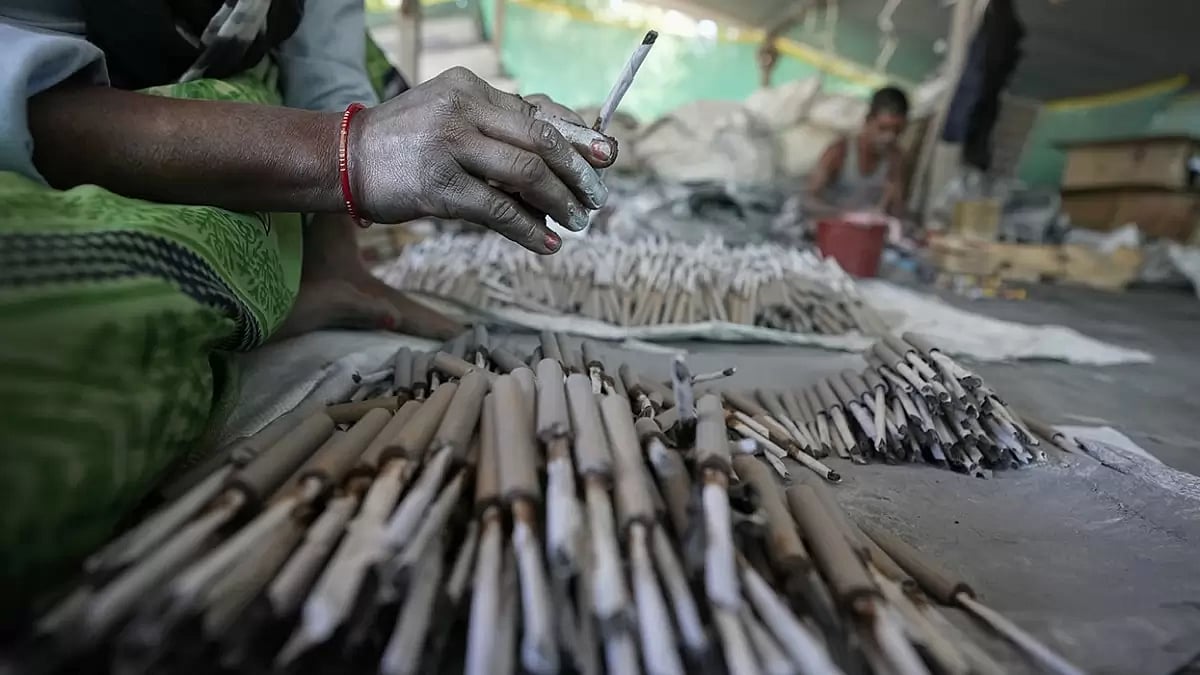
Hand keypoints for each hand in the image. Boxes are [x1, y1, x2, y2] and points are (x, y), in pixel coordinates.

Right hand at [348, 68, 616, 252]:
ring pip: (526, 173)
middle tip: (597, 196)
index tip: (607, 155)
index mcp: (471, 88)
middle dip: (578, 171)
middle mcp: (463, 110)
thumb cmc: (405, 142)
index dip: (579, 136)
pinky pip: (498, 209)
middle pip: (541, 140)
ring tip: (577, 221)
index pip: (538, 111)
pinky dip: (529, 229)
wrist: (343, 158)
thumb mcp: (450, 116)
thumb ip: (497, 127)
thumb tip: (560, 156)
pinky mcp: (438, 187)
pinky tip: (547, 242)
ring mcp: (450, 146)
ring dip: (560, 202)